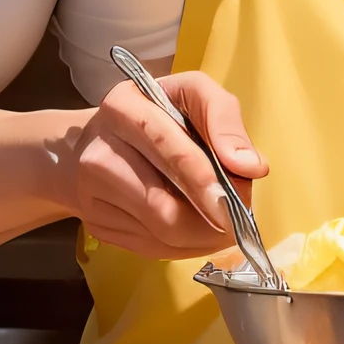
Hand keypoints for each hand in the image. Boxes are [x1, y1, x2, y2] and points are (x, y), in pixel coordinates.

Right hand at [44, 68, 267, 263]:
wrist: (101, 140)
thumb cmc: (157, 113)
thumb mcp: (193, 94)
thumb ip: (224, 120)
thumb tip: (251, 166)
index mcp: (123, 107)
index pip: (168, 148)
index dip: (205, 180)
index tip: (237, 202)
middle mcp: (99, 151)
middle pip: (162, 204)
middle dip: (209, 220)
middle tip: (239, 224)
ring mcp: (91, 193)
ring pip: (158, 232)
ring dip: (201, 238)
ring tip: (224, 228)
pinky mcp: (95, 224)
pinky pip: (149, 248)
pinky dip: (183, 248)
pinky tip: (197, 234)